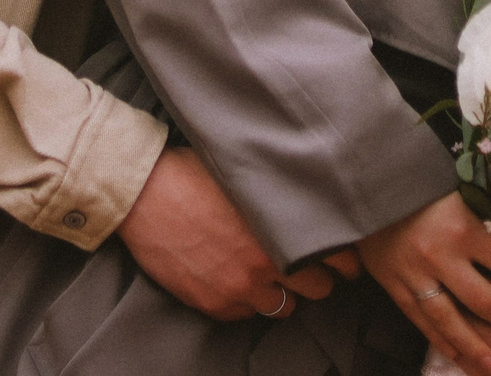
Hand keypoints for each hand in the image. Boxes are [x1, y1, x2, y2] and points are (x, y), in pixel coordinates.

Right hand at [118, 149, 337, 321]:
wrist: (144, 194)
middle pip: (317, 288)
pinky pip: (245, 315)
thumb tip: (312, 203)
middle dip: (316, 277)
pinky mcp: (213, 303)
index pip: (337, 256)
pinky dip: (247, 302)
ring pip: (284, 308)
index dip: (345, 258)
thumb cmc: (194, 174)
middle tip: (310, 267)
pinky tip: (239, 281)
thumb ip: (282, 198)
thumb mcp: (249, 178)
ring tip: (273, 276)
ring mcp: (238, 288)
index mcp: (279, 229)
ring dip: (283, 294)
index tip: (346, 258)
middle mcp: (264, 265)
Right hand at [359, 195, 490, 375]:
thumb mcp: (458, 191)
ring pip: (451, 321)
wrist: (366, 186)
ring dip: (476, 346)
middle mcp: (440, 256)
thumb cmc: (420, 185)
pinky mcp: (395, 287)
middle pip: (484, 300)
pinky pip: (421, 322)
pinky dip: (441, 341)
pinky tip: (457, 356)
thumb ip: (485, 215)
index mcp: (462, 227)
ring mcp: (415, 276)